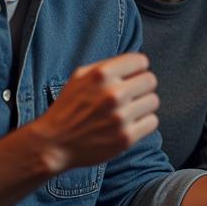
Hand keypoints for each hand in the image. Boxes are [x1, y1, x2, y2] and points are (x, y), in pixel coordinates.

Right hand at [26, 54, 158, 172]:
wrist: (53, 143)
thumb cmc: (69, 107)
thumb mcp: (80, 76)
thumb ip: (109, 65)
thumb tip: (139, 62)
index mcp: (102, 75)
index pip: (142, 62)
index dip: (136, 69)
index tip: (130, 77)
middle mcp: (113, 94)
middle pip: (150, 81)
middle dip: (140, 87)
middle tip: (128, 95)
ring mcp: (121, 117)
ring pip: (153, 101)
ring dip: (142, 105)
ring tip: (126, 110)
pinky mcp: (126, 137)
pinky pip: (152, 121)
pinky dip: (143, 122)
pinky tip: (128, 124)